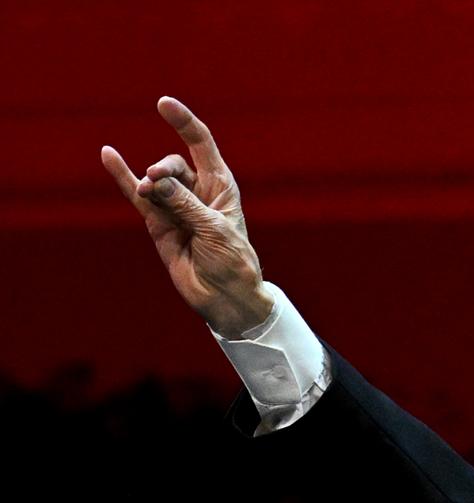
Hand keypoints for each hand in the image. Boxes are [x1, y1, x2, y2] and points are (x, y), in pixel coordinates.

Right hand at [101, 97, 272, 337]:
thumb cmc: (232, 262)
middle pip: (174, 164)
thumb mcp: (214, 229)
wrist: (225, 296)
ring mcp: (176, 207)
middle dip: (163, 169)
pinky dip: (123, 177)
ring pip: (155, 182)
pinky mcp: (158, 224)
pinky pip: (137, 196)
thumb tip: (153, 182)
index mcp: (221, 187)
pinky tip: (108, 155)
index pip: (202, 144)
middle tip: (156, 182)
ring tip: (147, 193)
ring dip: (149, 185)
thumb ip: (184, 204)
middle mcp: (198, 192)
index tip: (164, 103)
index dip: (184, 123)